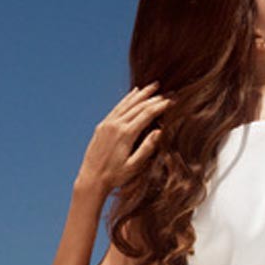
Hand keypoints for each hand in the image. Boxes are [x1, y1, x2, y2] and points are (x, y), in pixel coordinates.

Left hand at [76, 82, 172, 197]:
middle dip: (154, 97)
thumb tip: (159, 130)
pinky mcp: (102, 125)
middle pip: (138, 106)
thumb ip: (147, 148)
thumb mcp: (134, 166)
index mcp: (125, 134)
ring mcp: (107, 123)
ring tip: (153, 86)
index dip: (161, 106)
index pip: (147, 114)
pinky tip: (134, 93)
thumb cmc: (115, 176)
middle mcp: (116, 125)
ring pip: (127, 103)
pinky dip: (127, 99)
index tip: (172, 101)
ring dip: (141, 93)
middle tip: (168, 92)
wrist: (91, 179)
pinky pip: (117, 107)